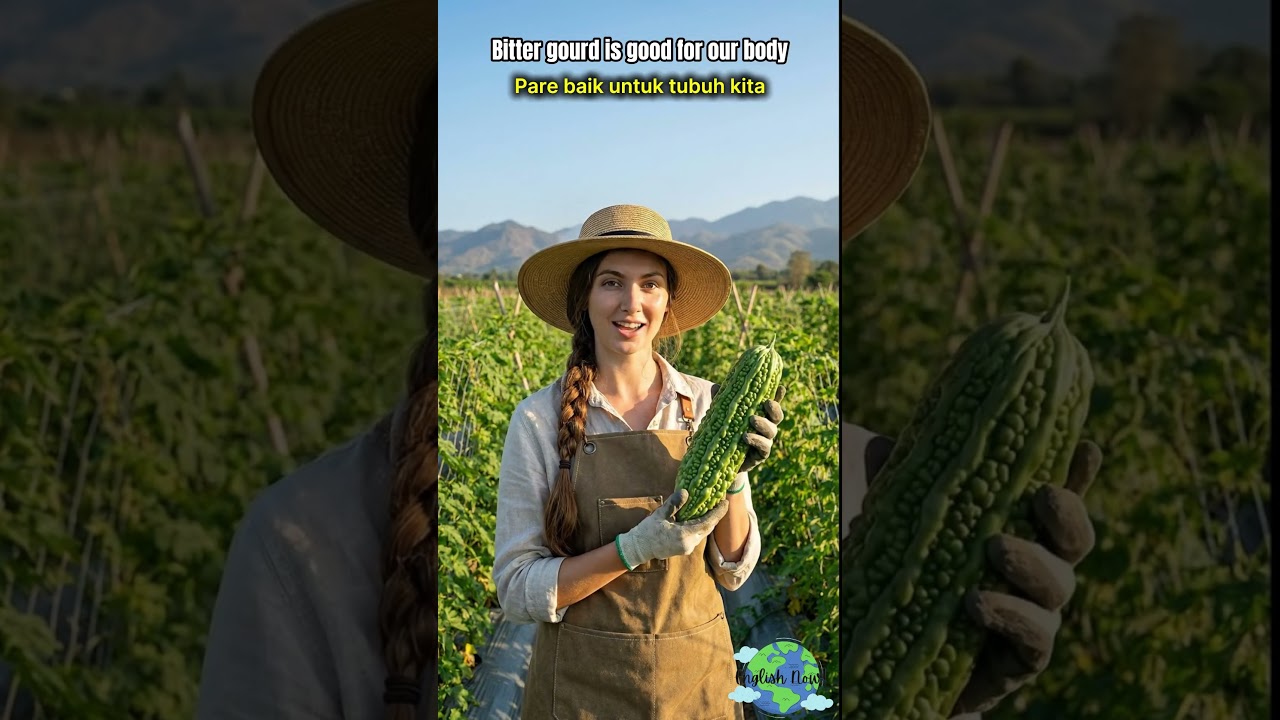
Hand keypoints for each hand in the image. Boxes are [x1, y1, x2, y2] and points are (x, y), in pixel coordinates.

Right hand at [615, 489, 728, 569]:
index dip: (717, 513)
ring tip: (712, 507)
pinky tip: (700, 517)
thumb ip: (674, 504)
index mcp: (684, 535)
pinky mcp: (684, 549)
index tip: (725, 502)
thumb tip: (686, 492)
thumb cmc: (647, 531)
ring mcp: (687, 548)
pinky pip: (697, 536)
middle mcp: (689, 544)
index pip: (706, 523)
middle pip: (707, 528)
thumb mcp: (660, 515)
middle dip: (715, 516)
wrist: (639, 548)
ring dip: (708, 521)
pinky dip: (700, 526)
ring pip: (703, 533)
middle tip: (720, 502)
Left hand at [710, 383, 785, 474]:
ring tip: (752, 420)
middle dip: (775, 409)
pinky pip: (764, 448)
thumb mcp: (721, 416)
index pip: (771, 405)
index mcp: (760, 416)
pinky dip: (757, 441)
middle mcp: (766, 428)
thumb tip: (717, 387)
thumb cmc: (723, 433)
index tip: (780, 387)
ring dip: (764, 424)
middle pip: (777, 417)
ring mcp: (765, 442)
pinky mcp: (760, 456)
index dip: (778, 396)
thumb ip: (720, 402)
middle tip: (767, 402)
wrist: (719, 461)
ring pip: (772, 432)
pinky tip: (746, 437)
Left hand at [863, 436, 1099, 716]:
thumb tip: (880, 448)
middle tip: (1042, 494)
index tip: (1087, 448)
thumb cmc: (896, 586)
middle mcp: (1035, 575)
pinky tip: (976, 603)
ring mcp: (1033, 618)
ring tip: (996, 548)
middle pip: (1075, 542)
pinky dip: (1011, 617)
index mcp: (1015, 534)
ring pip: (1059, 588)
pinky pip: (1034, 642)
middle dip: (1068, 516)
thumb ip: (892, 489)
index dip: (1078, 475)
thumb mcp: (889, 531)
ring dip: (1033, 564)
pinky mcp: (1019, 663)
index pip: (1055, 501)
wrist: (882, 669)